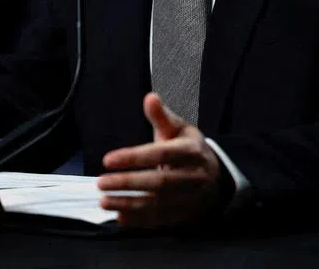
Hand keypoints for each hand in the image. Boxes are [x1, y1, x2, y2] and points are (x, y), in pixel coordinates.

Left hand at [97, 93, 223, 227]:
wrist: (217, 178)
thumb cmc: (190, 150)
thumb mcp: (179, 129)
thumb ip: (161, 116)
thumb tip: (149, 97)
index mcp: (192, 151)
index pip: (161, 154)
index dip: (134, 157)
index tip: (107, 159)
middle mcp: (194, 176)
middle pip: (160, 182)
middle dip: (128, 183)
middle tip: (101, 182)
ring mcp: (192, 199)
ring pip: (159, 204)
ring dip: (129, 204)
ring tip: (103, 201)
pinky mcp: (186, 216)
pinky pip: (160, 220)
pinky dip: (139, 221)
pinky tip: (119, 216)